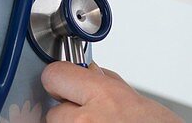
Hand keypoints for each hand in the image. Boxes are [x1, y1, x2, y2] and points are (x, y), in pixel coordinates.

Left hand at [42, 61, 181, 121]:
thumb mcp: (137, 102)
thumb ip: (107, 84)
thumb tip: (89, 73)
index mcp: (104, 97)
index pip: (55, 75)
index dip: (60, 78)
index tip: (64, 81)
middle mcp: (86, 122)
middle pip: (54, 111)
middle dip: (68, 113)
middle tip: (89, 116)